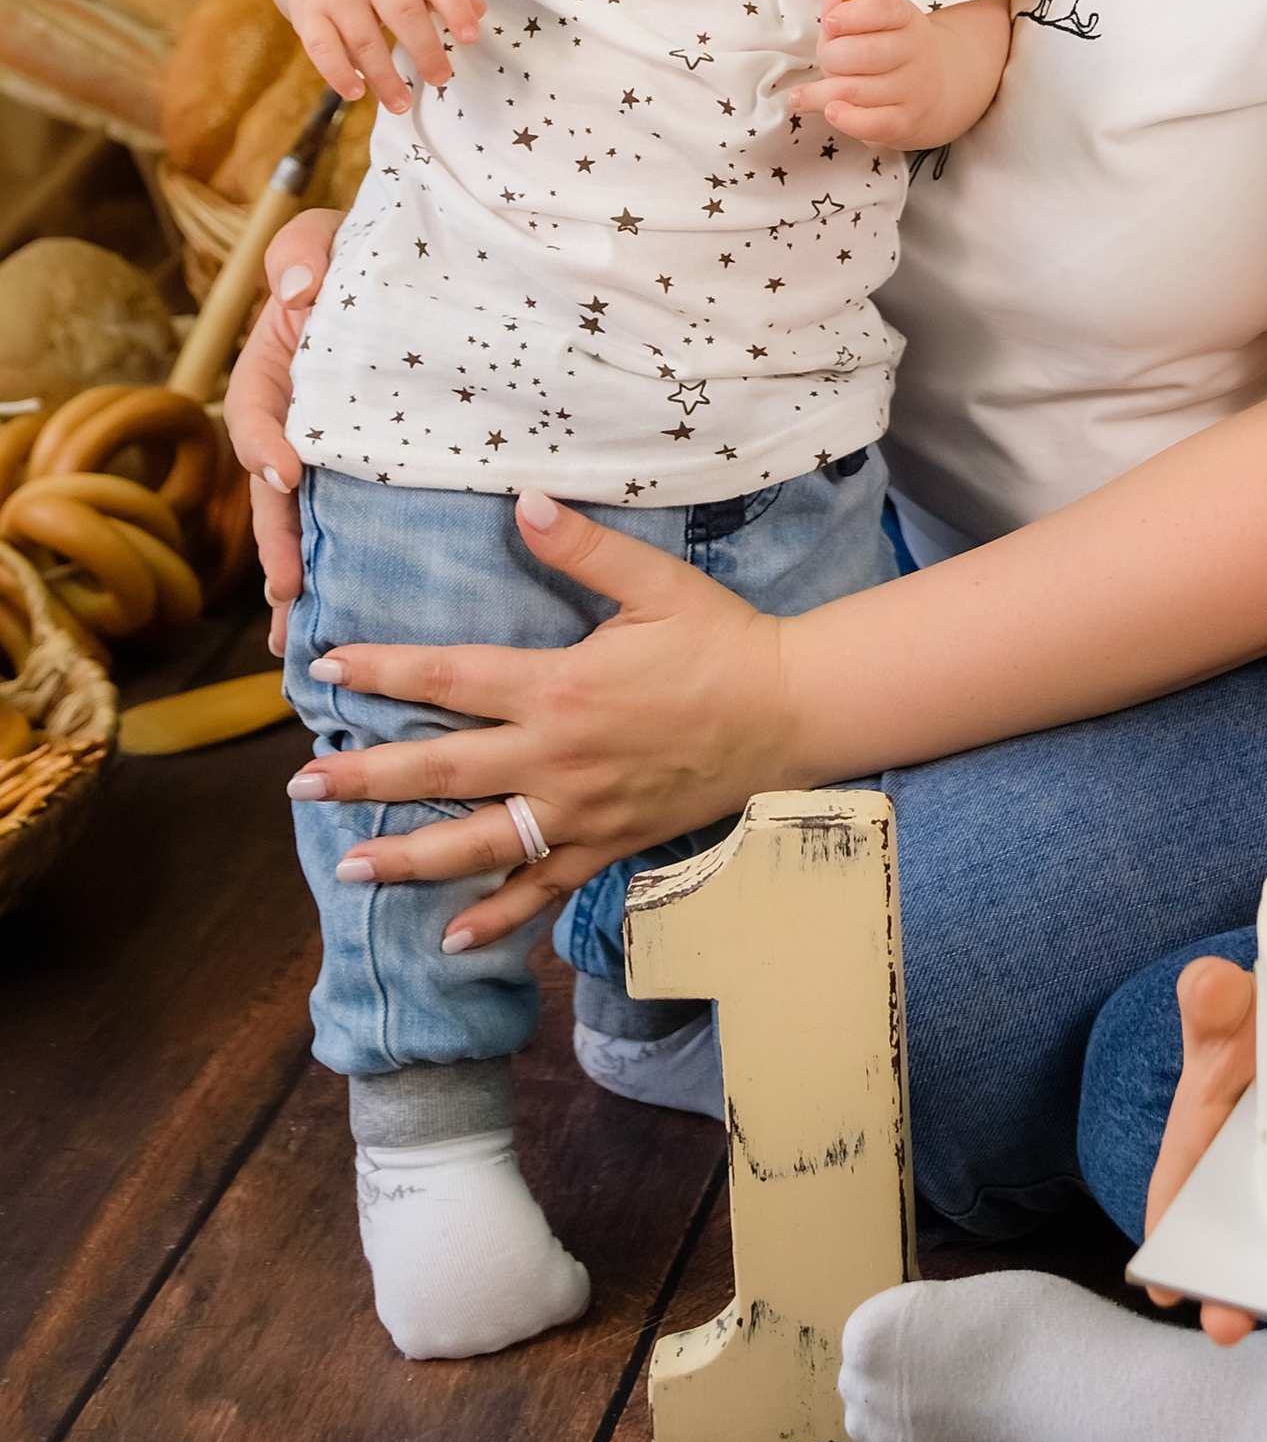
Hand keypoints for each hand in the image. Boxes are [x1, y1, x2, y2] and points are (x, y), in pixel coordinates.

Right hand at [226, 210, 342, 650]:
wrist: (417, 264)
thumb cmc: (359, 248)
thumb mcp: (327, 235)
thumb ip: (304, 251)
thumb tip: (299, 288)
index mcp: (273, 370)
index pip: (254, 411)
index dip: (263, 443)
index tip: (286, 472)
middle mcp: (296, 421)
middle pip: (275, 492)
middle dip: (277, 545)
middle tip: (286, 593)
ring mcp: (334, 452)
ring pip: (311, 521)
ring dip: (305, 576)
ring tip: (304, 637)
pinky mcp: (377, 470)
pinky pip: (360, 521)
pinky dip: (355, 567)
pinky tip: (369, 615)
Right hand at [280, 0, 483, 115]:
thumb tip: (481, 12)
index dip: (456, 8)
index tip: (471, 38)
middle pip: (404, 12)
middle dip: (425, 50)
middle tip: (442, 79)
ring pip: (364, 38)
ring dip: (384, 76)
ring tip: (402, 105)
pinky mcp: (308, 11)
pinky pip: (322, 47)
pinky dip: (338, 72)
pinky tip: (357, 93)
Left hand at [280, 494, 798, 946]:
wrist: (790, 714)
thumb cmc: (722, 641)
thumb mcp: (657, 583)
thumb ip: (583, 549)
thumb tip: (523, 502)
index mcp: (560, 686)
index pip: (450, 676)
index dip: (384, 669)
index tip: (327, 667)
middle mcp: (556, 757)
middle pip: (442, 768)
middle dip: (365, 777)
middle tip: (300, 786)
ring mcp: (579, 810)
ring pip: (478, 842)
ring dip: (408, 856)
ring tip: (349, 867)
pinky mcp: (607, 844)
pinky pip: (542, 888)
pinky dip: (497, 917)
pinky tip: (451, 939)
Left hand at [792, 0, 956, 150]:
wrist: (932, 89)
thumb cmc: (888, 50)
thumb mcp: (873, 20)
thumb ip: (845, 9)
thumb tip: (831, 8)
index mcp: (904, 16)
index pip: (884, 6)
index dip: (852, 14)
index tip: (831, 22)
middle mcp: (914, 49)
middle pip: (863, 52)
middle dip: (830, 57)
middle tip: (827, 59)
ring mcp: (912, 88)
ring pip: (855, 90)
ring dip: (823, 91)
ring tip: (809, 93)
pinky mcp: (904, 121)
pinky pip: (872, 124)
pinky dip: (846, 119)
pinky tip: (830, 111)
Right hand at [1139, 954, 1261, 1343]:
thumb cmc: (1265, 1016)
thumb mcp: (1234, 1006)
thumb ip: (1213, 999)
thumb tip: (1208, 986)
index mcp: (1206, 1136)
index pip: (1180, 1192)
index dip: (1170, 1239)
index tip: (1166, 1284)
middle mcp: (1255, 1178)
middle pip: (1240, 1238)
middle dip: (1232, 1286)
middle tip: (1227, 1324)